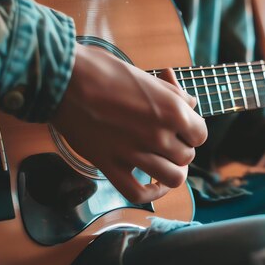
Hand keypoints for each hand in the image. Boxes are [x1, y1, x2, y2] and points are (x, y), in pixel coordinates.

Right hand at [51, 44, 207, 202]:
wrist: (64, 79)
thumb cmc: (103, 71)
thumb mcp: (147, 77)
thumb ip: (172, 95)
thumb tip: (190, 104)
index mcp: (171, 109)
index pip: (200, 134)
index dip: (192, 132)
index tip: (182, 130)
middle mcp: (158, 134)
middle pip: (187, 157)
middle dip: (181, 150)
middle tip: (168, 142)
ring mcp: (135, 153)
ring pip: (173, 178)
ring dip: (172, 172)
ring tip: (165, 164)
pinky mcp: (111, 165)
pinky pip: (139, 193)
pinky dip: (151, 193)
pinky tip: (153, 185)